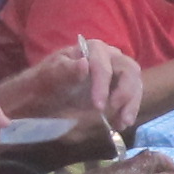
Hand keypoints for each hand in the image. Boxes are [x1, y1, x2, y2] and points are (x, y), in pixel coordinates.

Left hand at [0, 37, 141, 133]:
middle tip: (117, 114)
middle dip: (125, 92)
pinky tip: (121, 124)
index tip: (98, 107)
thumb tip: (84, 64)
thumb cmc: (42, 86)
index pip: (103, 64)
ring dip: (132, 103)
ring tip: (122, 123)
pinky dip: (129, 109)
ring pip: (134, 81)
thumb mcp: (47, 79)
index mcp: (89, 49)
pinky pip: (132, 94)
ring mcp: (115, 71)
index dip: (103, 84)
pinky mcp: (118, 87)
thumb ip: (64, 72)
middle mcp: (107, 56)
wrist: (39, 99)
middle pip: (128, 69)